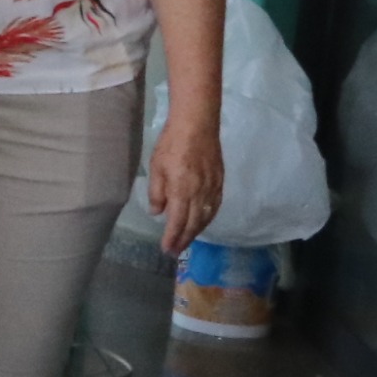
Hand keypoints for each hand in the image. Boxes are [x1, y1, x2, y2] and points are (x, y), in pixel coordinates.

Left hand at [149, 107, 224, 258]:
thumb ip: (157, 193)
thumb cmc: (171, 144)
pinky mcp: (220, 180)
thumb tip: (158, 213)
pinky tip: (203, 222)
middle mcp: (200, 192)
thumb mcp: (156, 168)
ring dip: (197, 231)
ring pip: (207, 216)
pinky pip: (215, 205)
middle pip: (194, 223)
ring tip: (187, 241)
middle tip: (176, 252)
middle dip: (185, 239)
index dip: (173, 237)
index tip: (167, 249)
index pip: (178, 221)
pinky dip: (209, 218)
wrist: (197, 125)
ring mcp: (213, 187)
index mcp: (183, 190)